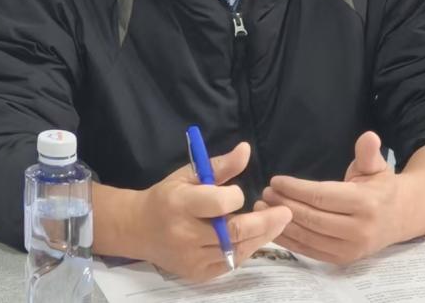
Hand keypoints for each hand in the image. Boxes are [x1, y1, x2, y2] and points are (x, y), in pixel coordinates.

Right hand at [95, 142, 291, 282]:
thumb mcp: (187, 175)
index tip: (239, 192)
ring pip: (237, 251)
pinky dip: (245, 249)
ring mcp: (192, 258)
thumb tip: (247, 149)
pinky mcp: (198, 274)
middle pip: (234, 233)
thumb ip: (220, 166)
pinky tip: (252, 238)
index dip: (236, 196)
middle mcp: (185, 235)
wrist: (138, 229)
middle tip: (286, 212)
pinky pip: (231, 263)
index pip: (218, 204)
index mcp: (179, 204)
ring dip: (260, 237)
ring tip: (274, 223)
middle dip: (265, 223)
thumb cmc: (165, 197)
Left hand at [260, 131, 401, 264]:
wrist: (399, 218)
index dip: (295, 189)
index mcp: (366, 204)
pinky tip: (273, 227)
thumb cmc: (380, 188)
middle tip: (264, 193)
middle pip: (312, 218)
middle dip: (284, 204)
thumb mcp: (376, 167)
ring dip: (281, 223)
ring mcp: (351, 249)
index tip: (275, 180)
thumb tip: (369, 136)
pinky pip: (310, 251)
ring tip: (262, 207)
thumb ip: (368, 153)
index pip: (322, 196)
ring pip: (308, 237)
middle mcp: (359, 230)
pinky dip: (289, 240)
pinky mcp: (342, 260)